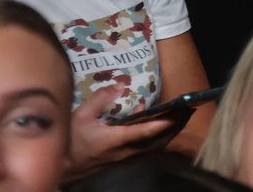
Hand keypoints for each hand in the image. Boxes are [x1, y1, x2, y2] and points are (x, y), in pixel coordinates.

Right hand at [67, 86, 181, 176]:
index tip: (177, 114)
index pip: (144, 132)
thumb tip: (120, 85)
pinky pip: (147, 151)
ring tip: (182, 119)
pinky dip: (158, 140)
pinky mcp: (124, 162)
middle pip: (157, 141)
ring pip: (154, 148)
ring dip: (169, 134)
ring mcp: (126, 159)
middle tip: (189, 112)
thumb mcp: (81, 115)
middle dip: (174, 127)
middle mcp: (126, 152)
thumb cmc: (71, 141)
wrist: (63, 167)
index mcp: (116, 140)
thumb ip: (100, 98)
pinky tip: (160, 129)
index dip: (162, 124)